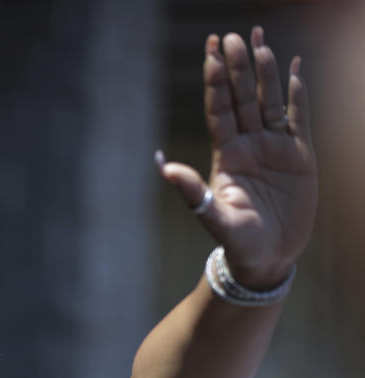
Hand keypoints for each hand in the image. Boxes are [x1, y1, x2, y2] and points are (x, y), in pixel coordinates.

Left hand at [157, 27, 316, 289]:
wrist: (267, 258)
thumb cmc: (237, 242)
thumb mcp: (212, 217)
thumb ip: (191, 191)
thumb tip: (162, 166)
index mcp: (226, 155)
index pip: (219, 110)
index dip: (215, 81)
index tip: (210, 52)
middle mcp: (248, 145)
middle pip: (242, 98)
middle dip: (236, 67)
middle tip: (231, 35)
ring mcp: (274, 148)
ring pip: (269, 101)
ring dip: (266, 72)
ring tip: (260, 40)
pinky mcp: (299, 156)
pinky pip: (298, 119)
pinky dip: (298, 95)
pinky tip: (295, 69)